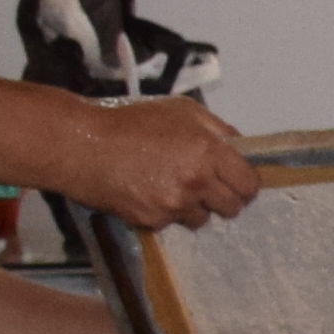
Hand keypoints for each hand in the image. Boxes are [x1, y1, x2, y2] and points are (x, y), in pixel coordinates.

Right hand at [58, 96, 261, 229]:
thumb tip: (240, 148)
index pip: (248, 184)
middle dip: (224, 198)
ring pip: (202, 218)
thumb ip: (218, 129)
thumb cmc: (131, 123)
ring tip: (169, 185)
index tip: (237, 181)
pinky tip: (148, 191)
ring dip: (193, 207)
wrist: (84, 146)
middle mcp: (196, 181)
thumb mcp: (181, 110)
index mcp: (207, 150)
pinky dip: (165, 212)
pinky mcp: (154, 221)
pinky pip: (172, 223)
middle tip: (207, 186)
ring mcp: (175, 204)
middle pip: (232, 207)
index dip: (245, 183)